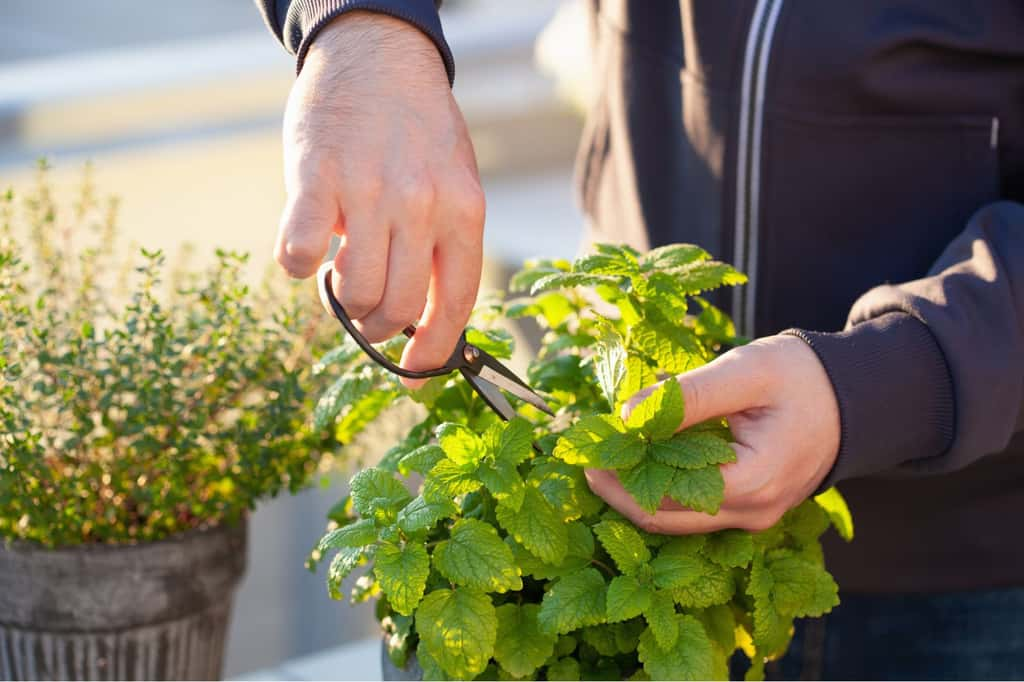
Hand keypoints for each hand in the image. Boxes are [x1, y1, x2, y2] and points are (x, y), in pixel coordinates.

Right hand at [275, 11, 484, 386]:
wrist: (377, 55)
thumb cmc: (418, 131)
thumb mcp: (454, 183)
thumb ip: (444, 247)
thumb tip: (422, 322)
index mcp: (464, 210)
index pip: (455, 303)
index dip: (433, 351)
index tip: (415, 374)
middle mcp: (421, 204)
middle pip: (398, 307)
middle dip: (377, 328)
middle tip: (365, 314)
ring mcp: (368, 191)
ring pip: (354, 292)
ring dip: (342, 299)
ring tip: (341, 272)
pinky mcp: (315, 179)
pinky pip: (301, 255)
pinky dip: (299, 267)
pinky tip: (306, 249)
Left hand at [586, 335, 840, 533]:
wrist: (857, 396)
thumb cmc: (804, 377)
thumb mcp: (746, 372)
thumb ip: (688, 396)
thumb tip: (626, 415)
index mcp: (752, 483)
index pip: (663, 496)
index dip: (618, 474)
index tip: (589, 443)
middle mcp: (753, 513)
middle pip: (663, 519)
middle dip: (617, 489)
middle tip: (584, 455)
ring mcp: (754, 517)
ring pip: (676, 521)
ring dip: (636, 491)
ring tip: (606, 454)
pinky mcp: (751, 509)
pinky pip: (695, 511)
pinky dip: (662, 489)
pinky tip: (641, 459)